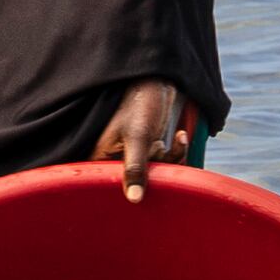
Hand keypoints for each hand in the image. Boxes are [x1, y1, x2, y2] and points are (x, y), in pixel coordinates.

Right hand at [91, 80, 186, 201]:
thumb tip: (134, 198)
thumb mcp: (138, 137)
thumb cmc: (140, 102)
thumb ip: (135, 168)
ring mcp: (132, 154)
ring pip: (153, 174)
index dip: (125, 189)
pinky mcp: (149, 149)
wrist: (159, 80)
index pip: (107, 184)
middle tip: (155, 149)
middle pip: (135, 183)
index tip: (140, 188)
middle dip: (152, 171)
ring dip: (166, 160)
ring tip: (162, 139)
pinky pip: (164, 163)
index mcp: (99, 156)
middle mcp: (113, 158)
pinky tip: (180, 136)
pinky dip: (175, 152)